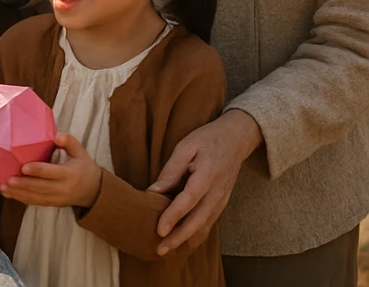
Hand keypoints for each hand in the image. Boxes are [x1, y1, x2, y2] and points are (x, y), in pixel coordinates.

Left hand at [0, 133, 100, 208]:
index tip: (24, 167)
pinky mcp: (53, 204)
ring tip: (4, 189)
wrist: (93, 191)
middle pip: (41, 188)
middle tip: (7, 180)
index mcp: (69, 174)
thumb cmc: (83, 166)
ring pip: (36, 198)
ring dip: (19, 194)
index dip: (38, 171)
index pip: (51, 173)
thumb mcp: (80, 152)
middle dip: (23, 185)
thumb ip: (69, 142)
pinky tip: (10, 195)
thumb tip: (57, 136)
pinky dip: (23, 199)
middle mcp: (63, 189)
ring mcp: (57, 199)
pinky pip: (36, 202)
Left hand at [148, 110, 261, 254]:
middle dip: (178, 238)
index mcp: (207, 176)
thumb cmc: (207, 139)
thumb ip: (171, 170)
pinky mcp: (221, 203)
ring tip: (167, 250)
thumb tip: (153, 191)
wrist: (236, 139)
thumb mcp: (186, 146)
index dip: (173, 216)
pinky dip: (196, 235)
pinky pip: (208, 223)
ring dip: (186, 240)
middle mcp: (217, 193)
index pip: (188, 200)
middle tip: (160, 249)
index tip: (159, 230)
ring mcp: (221, 200)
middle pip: (197, 221)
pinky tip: (183, 241)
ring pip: (204, 226)